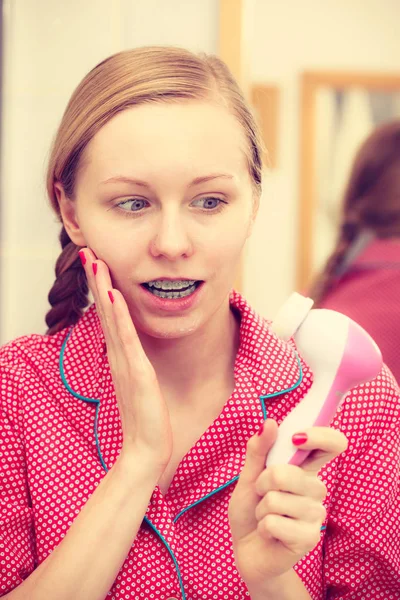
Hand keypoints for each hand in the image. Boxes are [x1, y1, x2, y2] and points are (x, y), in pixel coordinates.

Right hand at [79, 247, 172, 471]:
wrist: (146, 448)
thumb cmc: (144, 417)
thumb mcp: (139, 383)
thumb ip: (133, 364)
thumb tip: (132, 350)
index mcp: (120, 355)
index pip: (109, 316)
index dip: (101, 289)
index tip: (97, 264)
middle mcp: (119, 354)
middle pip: (105, 311)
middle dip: (97, 280)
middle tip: (88, 252)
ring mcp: (126, 362)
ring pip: (112, 319)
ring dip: (103, 289)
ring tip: (95, 263)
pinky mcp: (137, 372)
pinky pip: (126, 338)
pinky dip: (119, 316)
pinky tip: (113, 296)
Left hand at [228, 419, 347, 589]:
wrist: (248, 549)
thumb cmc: (251, 509)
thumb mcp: (249, 475)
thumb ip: (258, 449)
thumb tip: (271, 422)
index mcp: (306, 468)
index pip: (333, 444)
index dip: (321, 435)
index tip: (296, 437)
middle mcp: (316, 488)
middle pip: (288, 473)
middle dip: (263, 483)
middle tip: (263, 494)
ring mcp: (315, 514)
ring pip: (277, 499)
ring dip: (261, 508)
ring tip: (266, 516)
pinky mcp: (309, 538)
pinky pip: (275, 523)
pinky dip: (263, 527)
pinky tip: (269, 533)